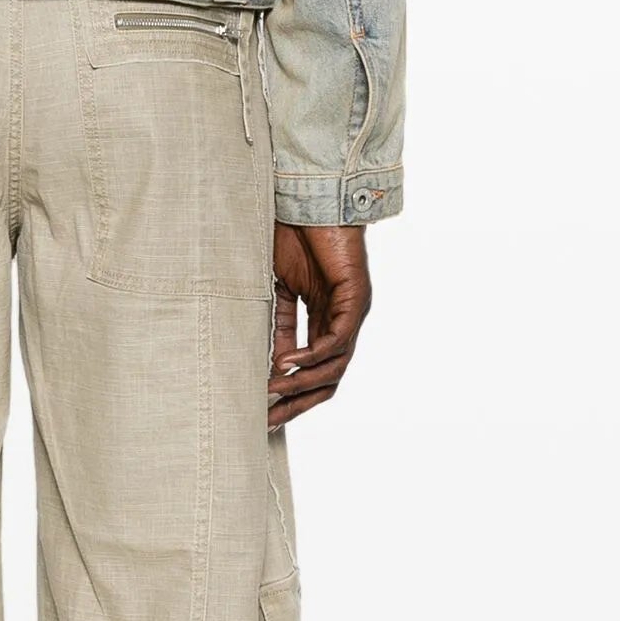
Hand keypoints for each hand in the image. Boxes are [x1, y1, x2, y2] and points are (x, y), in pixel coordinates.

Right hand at [268, 224, 371, 428]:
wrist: (306, 200)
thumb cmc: (291, 236)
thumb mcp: (278, 289)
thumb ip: (278, 324)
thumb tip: (269, 361)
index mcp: (323, 319)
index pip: (313, 369)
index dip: (290, 393)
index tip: (264, 411)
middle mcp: (342, 320)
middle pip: (328, 378)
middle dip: (298, 402)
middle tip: (269, 420)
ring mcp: (351, 311)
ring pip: (335, 365)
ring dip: (304, 383)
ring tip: (274, 392)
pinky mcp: (355, 298)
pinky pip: (337, 339)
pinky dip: (313, 354)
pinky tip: (287, 363)